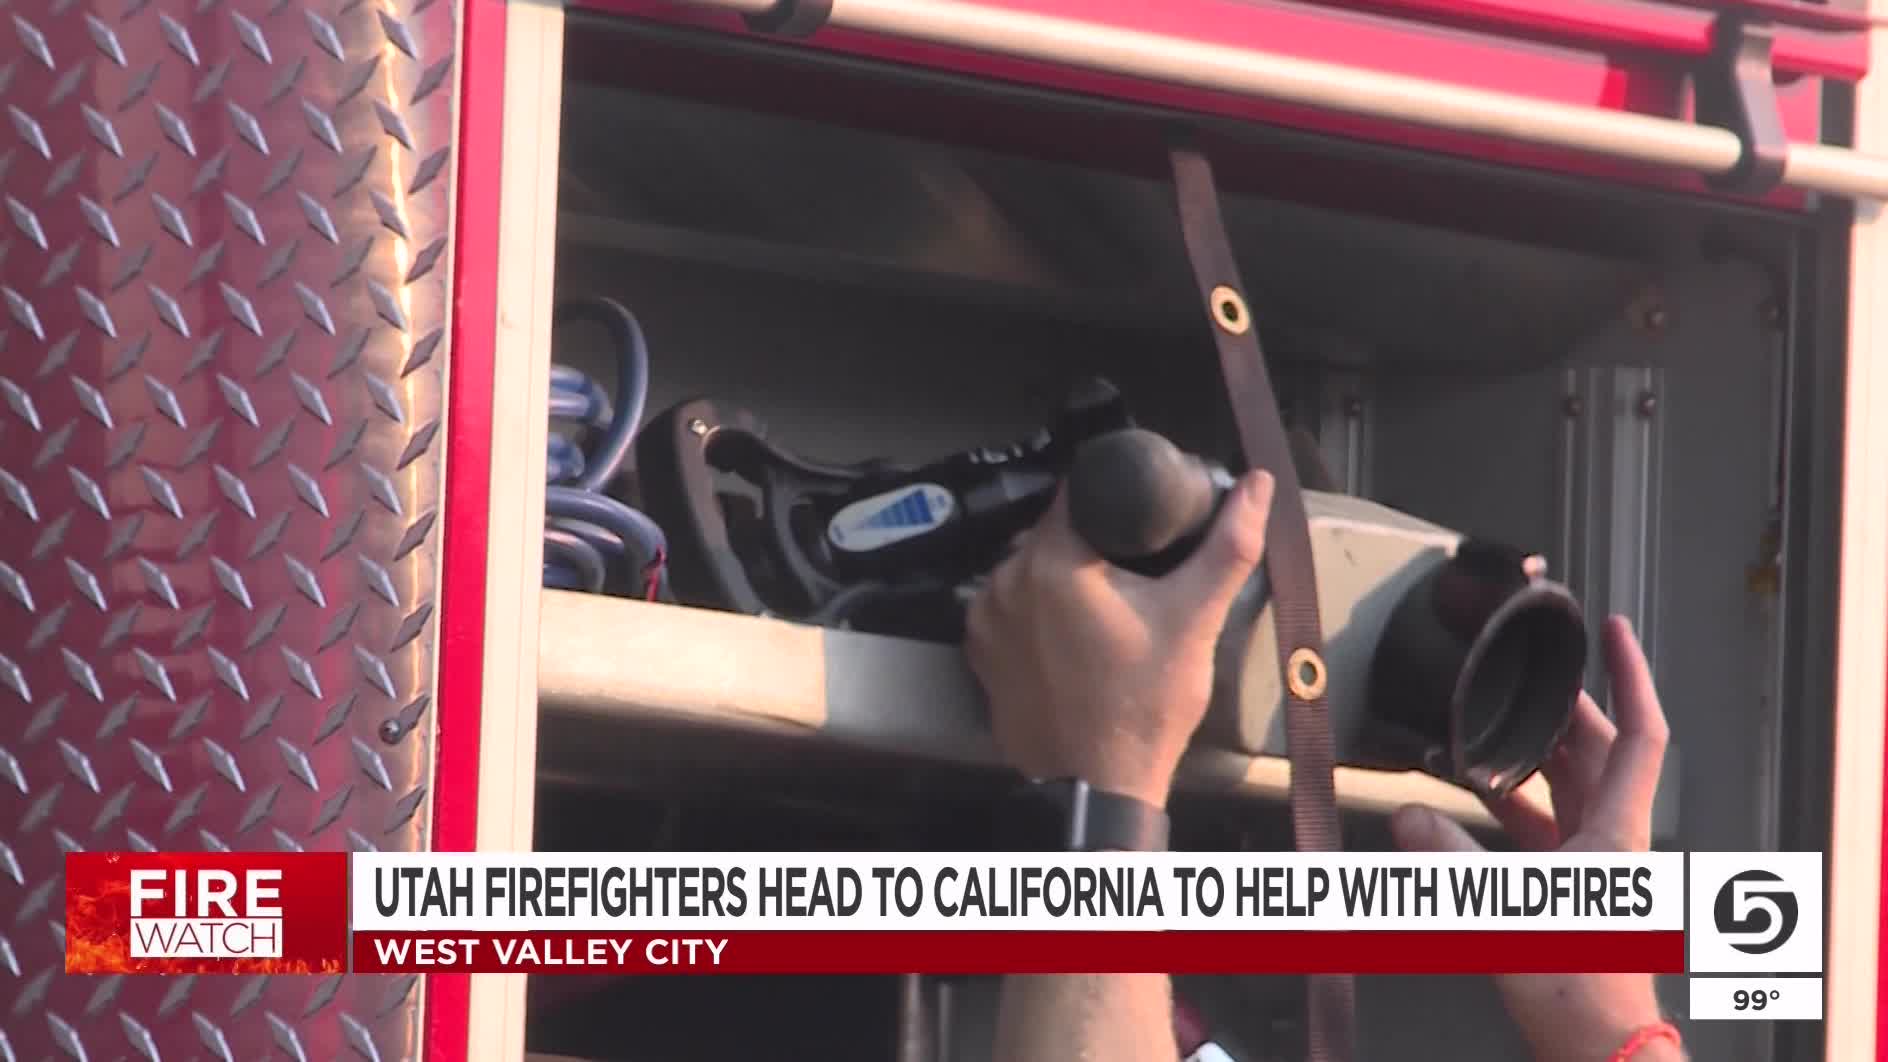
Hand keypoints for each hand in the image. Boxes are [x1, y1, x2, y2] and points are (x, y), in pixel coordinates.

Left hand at [963, 471, 1274, 806]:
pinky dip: (1033, 612)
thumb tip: (1256, 485)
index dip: (1112, 498)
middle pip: (1051, 532)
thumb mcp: (1194, 619)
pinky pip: (1007, 609)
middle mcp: (1004, 580)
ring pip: (1026, 569)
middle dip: (1089, 541)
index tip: (1141, 518)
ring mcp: (984, 619)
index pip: (1076, 494)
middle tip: (1132, 567)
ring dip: (1057, 576)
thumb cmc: (1146, 703)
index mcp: (1051, 560)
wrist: (1099, 786)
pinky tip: (1069, 635)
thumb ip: (1228, 547)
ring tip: (1104, 604)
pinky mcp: (979, 653)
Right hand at [1391, 617, 1679, 1061]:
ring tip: (1492, 728)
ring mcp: (1595, 864)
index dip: (1630, 675)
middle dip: (1563, 708)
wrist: (1596, 1040)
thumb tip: (1409, 815)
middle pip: (1597, 751)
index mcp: (1618, 827)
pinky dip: (1513, 804)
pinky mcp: (1572, 890)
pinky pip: (1545, 827)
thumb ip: (1445, 854)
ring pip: (1569, 787)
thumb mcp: (1502, 905)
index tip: (1613, 633)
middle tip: (1528, 675)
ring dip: (1533, 754)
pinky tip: (1473, 800)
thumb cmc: (1578, 983)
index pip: (1639, 732)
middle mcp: (1614, 838)